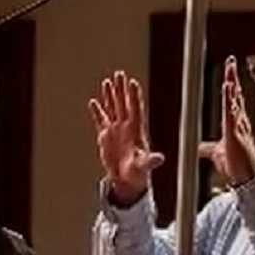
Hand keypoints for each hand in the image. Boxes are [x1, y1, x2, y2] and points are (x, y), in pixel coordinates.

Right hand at [88, 71, 165, 207]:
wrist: (127, 180)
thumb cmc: (138, 173)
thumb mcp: (144, 167)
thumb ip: (151, 161)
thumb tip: (160, 159)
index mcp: (136, 131)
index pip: (135, 109)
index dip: (133, 96)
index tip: (132, 83)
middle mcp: (126, 127)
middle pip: (123, 104)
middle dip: (121, 89)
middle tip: (119, 74)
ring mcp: (116, 130)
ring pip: (113, 108)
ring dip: (110, 96)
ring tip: (107, 81)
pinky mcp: (106, 136)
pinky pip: (101, 120)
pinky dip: (97, 111)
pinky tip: (94, 101)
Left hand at [197, 56, 254, 187]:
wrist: (243, 178)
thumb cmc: (235, 165)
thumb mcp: (218, 153)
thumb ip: (209, 149)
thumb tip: (200, 147)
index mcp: (233, 124)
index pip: (231, 100)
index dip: (230, 85)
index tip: (229, 71)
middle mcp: (238, 122)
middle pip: (234, 95)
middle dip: (232, 78)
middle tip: (231, 61)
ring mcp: (237, 127)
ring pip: (234, 101)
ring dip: (231, 85)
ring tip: (230, 69)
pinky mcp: (234, 134)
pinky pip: (231, 114)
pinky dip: (230, 101)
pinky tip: (228, 89)